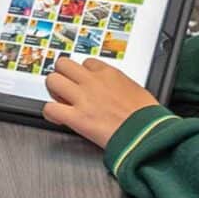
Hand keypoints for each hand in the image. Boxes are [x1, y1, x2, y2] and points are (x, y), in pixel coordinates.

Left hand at [42, 57, 159, 148]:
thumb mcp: (137, 91)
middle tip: (65, 86)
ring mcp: (83, 99)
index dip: (83, 73)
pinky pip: (50, 108)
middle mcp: (93, 82)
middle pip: (63, 64)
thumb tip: (119, 91)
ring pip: (52, 80)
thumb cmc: (148, 117)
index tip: (83, 82)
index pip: (86, 62)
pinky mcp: (76, 118)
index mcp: (109, 74)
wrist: (148, 135)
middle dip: (62, 74)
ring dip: (53, 90)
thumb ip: (122, 86)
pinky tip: (57, 118)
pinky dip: (50, 113)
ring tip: (59, 100)